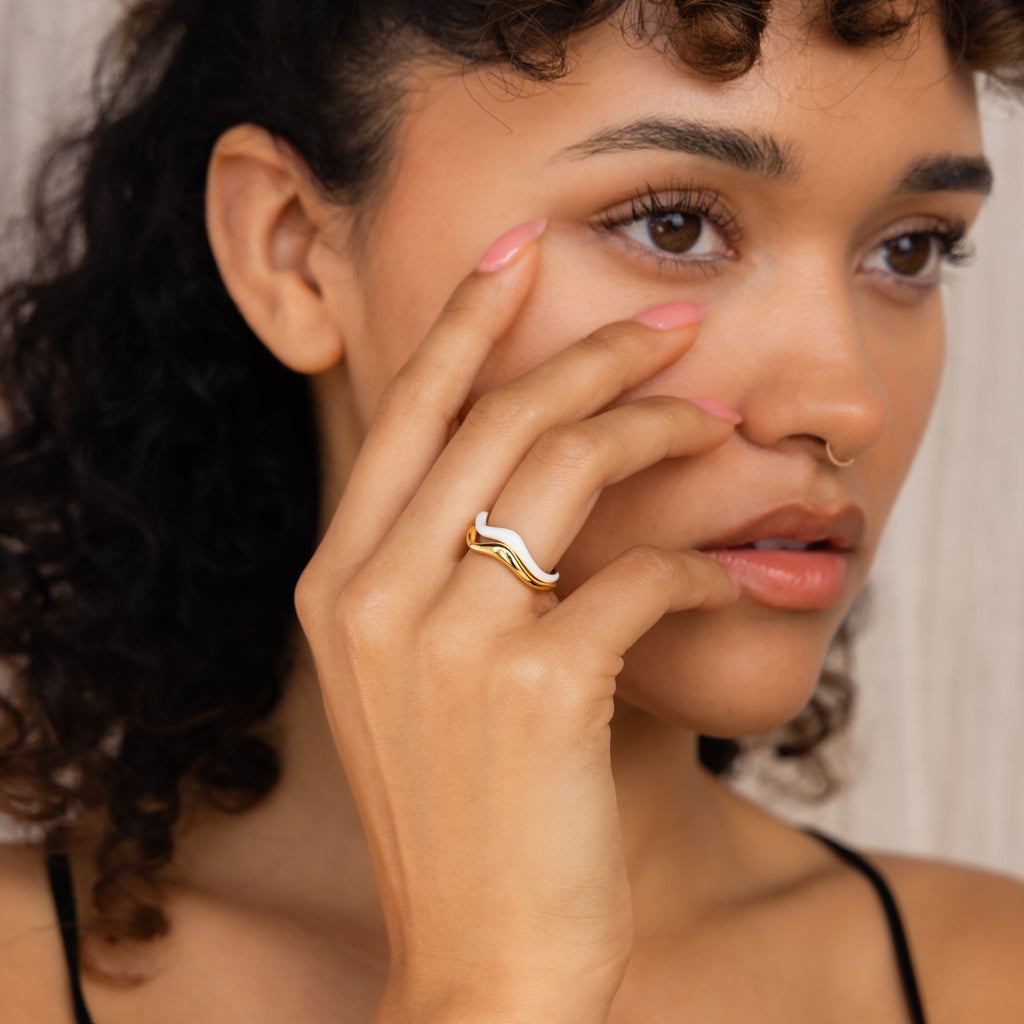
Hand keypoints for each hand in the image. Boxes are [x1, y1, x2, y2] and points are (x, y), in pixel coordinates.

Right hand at [295, 223, 739, 1023]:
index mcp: (337, 583)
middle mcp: (375, 598)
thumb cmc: (459, 810)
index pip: (404, 414)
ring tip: (716, 423)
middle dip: (592, 355)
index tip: (513, 251)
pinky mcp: (535, 691)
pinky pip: (638, 575)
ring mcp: (448, 643)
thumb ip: (433, 569)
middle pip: (497, 422)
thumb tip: (510, 468)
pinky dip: (699, 558)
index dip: (463, 322)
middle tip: (668, 328)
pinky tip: (737, 562)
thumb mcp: (413, 676)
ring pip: (568, 472)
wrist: (476, 957)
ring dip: (657, 432)